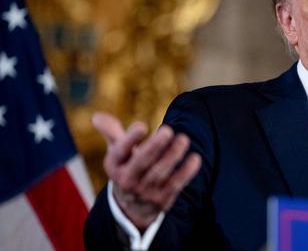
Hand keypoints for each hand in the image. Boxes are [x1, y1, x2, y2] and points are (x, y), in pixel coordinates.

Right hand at [92, 112, 201, 229]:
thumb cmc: (127, 168)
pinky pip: (175, 185)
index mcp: (115, 165)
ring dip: (172, 155)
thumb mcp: (116, 152)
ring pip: (159, 173)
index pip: (120, 152)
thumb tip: (96, 116)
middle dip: (154, 146)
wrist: (133, 207)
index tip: (142, 126)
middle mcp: (127, 180)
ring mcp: (145, 191)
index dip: (130, 139)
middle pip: (141, 163)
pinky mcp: (162, 199)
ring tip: (183, 139)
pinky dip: (186, 172)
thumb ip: (111, 132)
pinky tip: (195, 158)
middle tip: (168, 130)